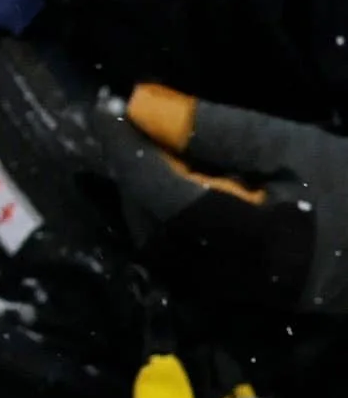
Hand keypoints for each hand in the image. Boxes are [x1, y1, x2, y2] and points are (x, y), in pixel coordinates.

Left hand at [123, 83, 346, 314]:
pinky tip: (182, 182)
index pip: (153, 189)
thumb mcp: (291, 146)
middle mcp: (228, 276)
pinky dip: (167, 215)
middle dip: (131, 168)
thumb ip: (214, 130)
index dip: (123, 144)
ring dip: (145, 192)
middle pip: (147, 220)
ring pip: (158, 241)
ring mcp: (233, 292)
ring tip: (157, 146)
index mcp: (244, 240)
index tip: (106, 104)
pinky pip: (180, 254)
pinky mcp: (240, 294)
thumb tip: (138, 104)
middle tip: (133, 120)